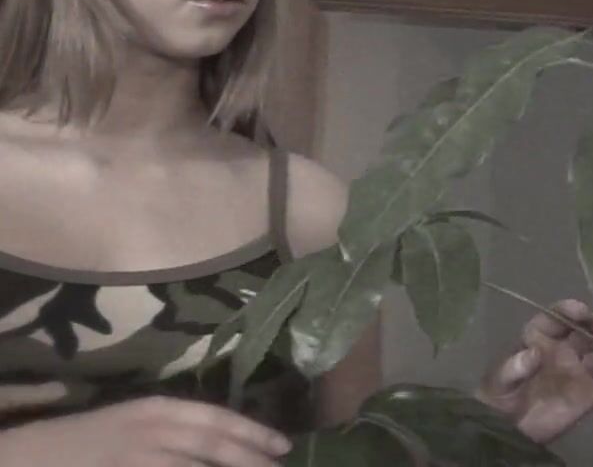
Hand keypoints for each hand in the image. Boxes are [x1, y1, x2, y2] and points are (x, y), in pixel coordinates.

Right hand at [0, 396, 292, 466]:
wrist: (32, 456)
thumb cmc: (93, 438)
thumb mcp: (139, 424)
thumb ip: (180, 432)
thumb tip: (229, 446)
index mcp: (157, 409)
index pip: (216, 419)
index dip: (253, 432)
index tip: (284, 446)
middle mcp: (151, 429)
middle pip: (213, 445)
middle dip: (250, 459)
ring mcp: (137, 458)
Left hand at [476, 299, 592, 442]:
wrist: (506, 431)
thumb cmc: (499, 399)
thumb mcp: (498, 382)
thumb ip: (513, 367)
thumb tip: (532, 353)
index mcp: (541, 339)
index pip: (557, 317)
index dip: (569, 310)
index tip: (580, 310)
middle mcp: (564, 350)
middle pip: (587, 332)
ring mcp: (579, 372)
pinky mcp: (590, 395)